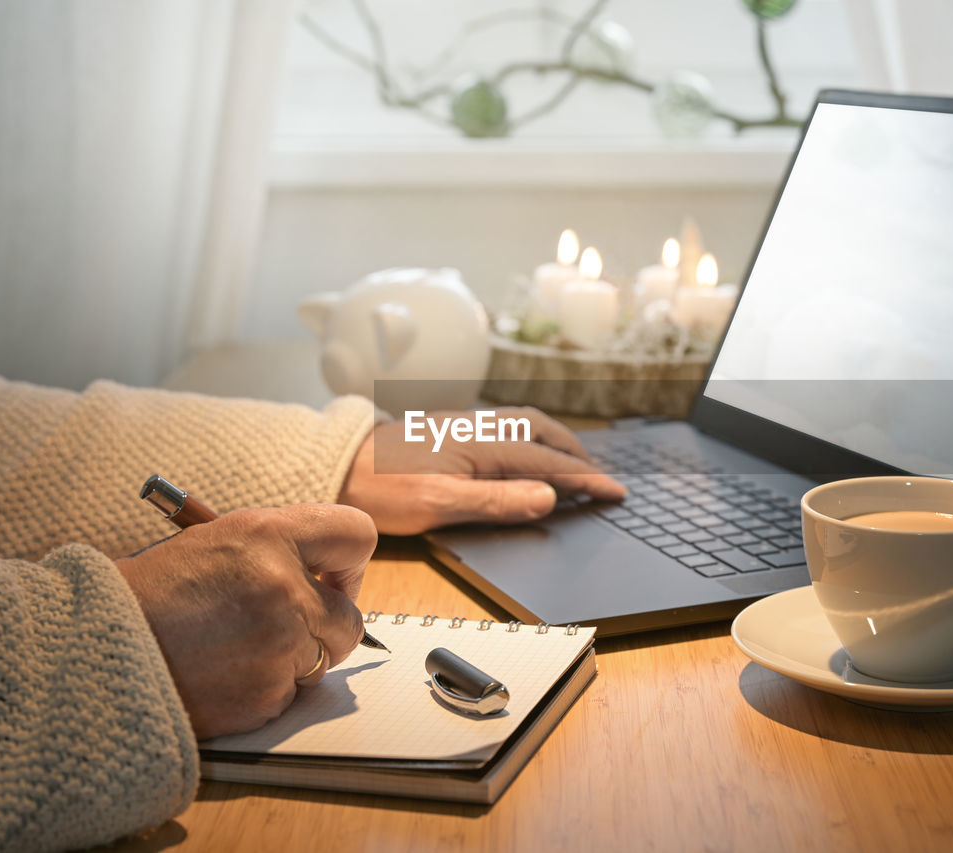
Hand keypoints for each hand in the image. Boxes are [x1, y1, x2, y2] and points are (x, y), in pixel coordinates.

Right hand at [116, 504, 376, 738]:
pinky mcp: (265, 694)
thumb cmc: (150, 594)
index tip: (334, 577)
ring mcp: (277, 644)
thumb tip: (331, 575)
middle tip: (289, 625)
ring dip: (292, 659)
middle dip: (326, 625)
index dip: (351, 562)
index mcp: (266, 535)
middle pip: (351, 617)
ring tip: (235, 648)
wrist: (89, 651)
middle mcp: (281, 586)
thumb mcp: (214, 542)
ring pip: (322, 659)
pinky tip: (221, 675)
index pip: (355, 534)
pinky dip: (264, 690)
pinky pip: (288, 694)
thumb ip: (278, 551)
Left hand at [341, 407, 625, 534]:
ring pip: (529, 425)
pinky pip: (510, 428)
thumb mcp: (442, 504)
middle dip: (579, 455)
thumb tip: (549, 496)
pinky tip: (529, 454)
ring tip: (575, 465)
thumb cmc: (383, 488)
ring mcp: (467, 426)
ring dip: (558, 443)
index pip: (550, 461)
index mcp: (484, 443)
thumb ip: (498, 500)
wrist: (338, 467)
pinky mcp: (454, 430)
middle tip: (603, 480)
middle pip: (546, 433)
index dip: (586, 479)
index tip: (615, 492)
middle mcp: (481, 427)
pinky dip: (535, 439)